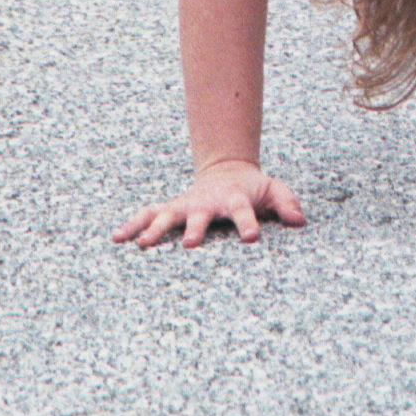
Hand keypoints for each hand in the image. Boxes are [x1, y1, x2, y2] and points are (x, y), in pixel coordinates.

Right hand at [112, 157, 307, 249]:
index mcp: (234, 199)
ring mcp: (186, 205)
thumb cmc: (251, 188)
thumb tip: (299, 221)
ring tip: (142, 243)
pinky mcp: (171, 209)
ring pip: (167, 214)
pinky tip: (117, 237)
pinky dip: (132, 225)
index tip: (250, 237)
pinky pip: (148, 215)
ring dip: (155, 228)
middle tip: (188, 244)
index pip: (244, 212)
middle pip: (200, 215)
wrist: (226, 171)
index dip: (248, 223)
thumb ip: (286, 203)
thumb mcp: (273, 190)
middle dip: (195, 228)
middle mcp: (207, 203)